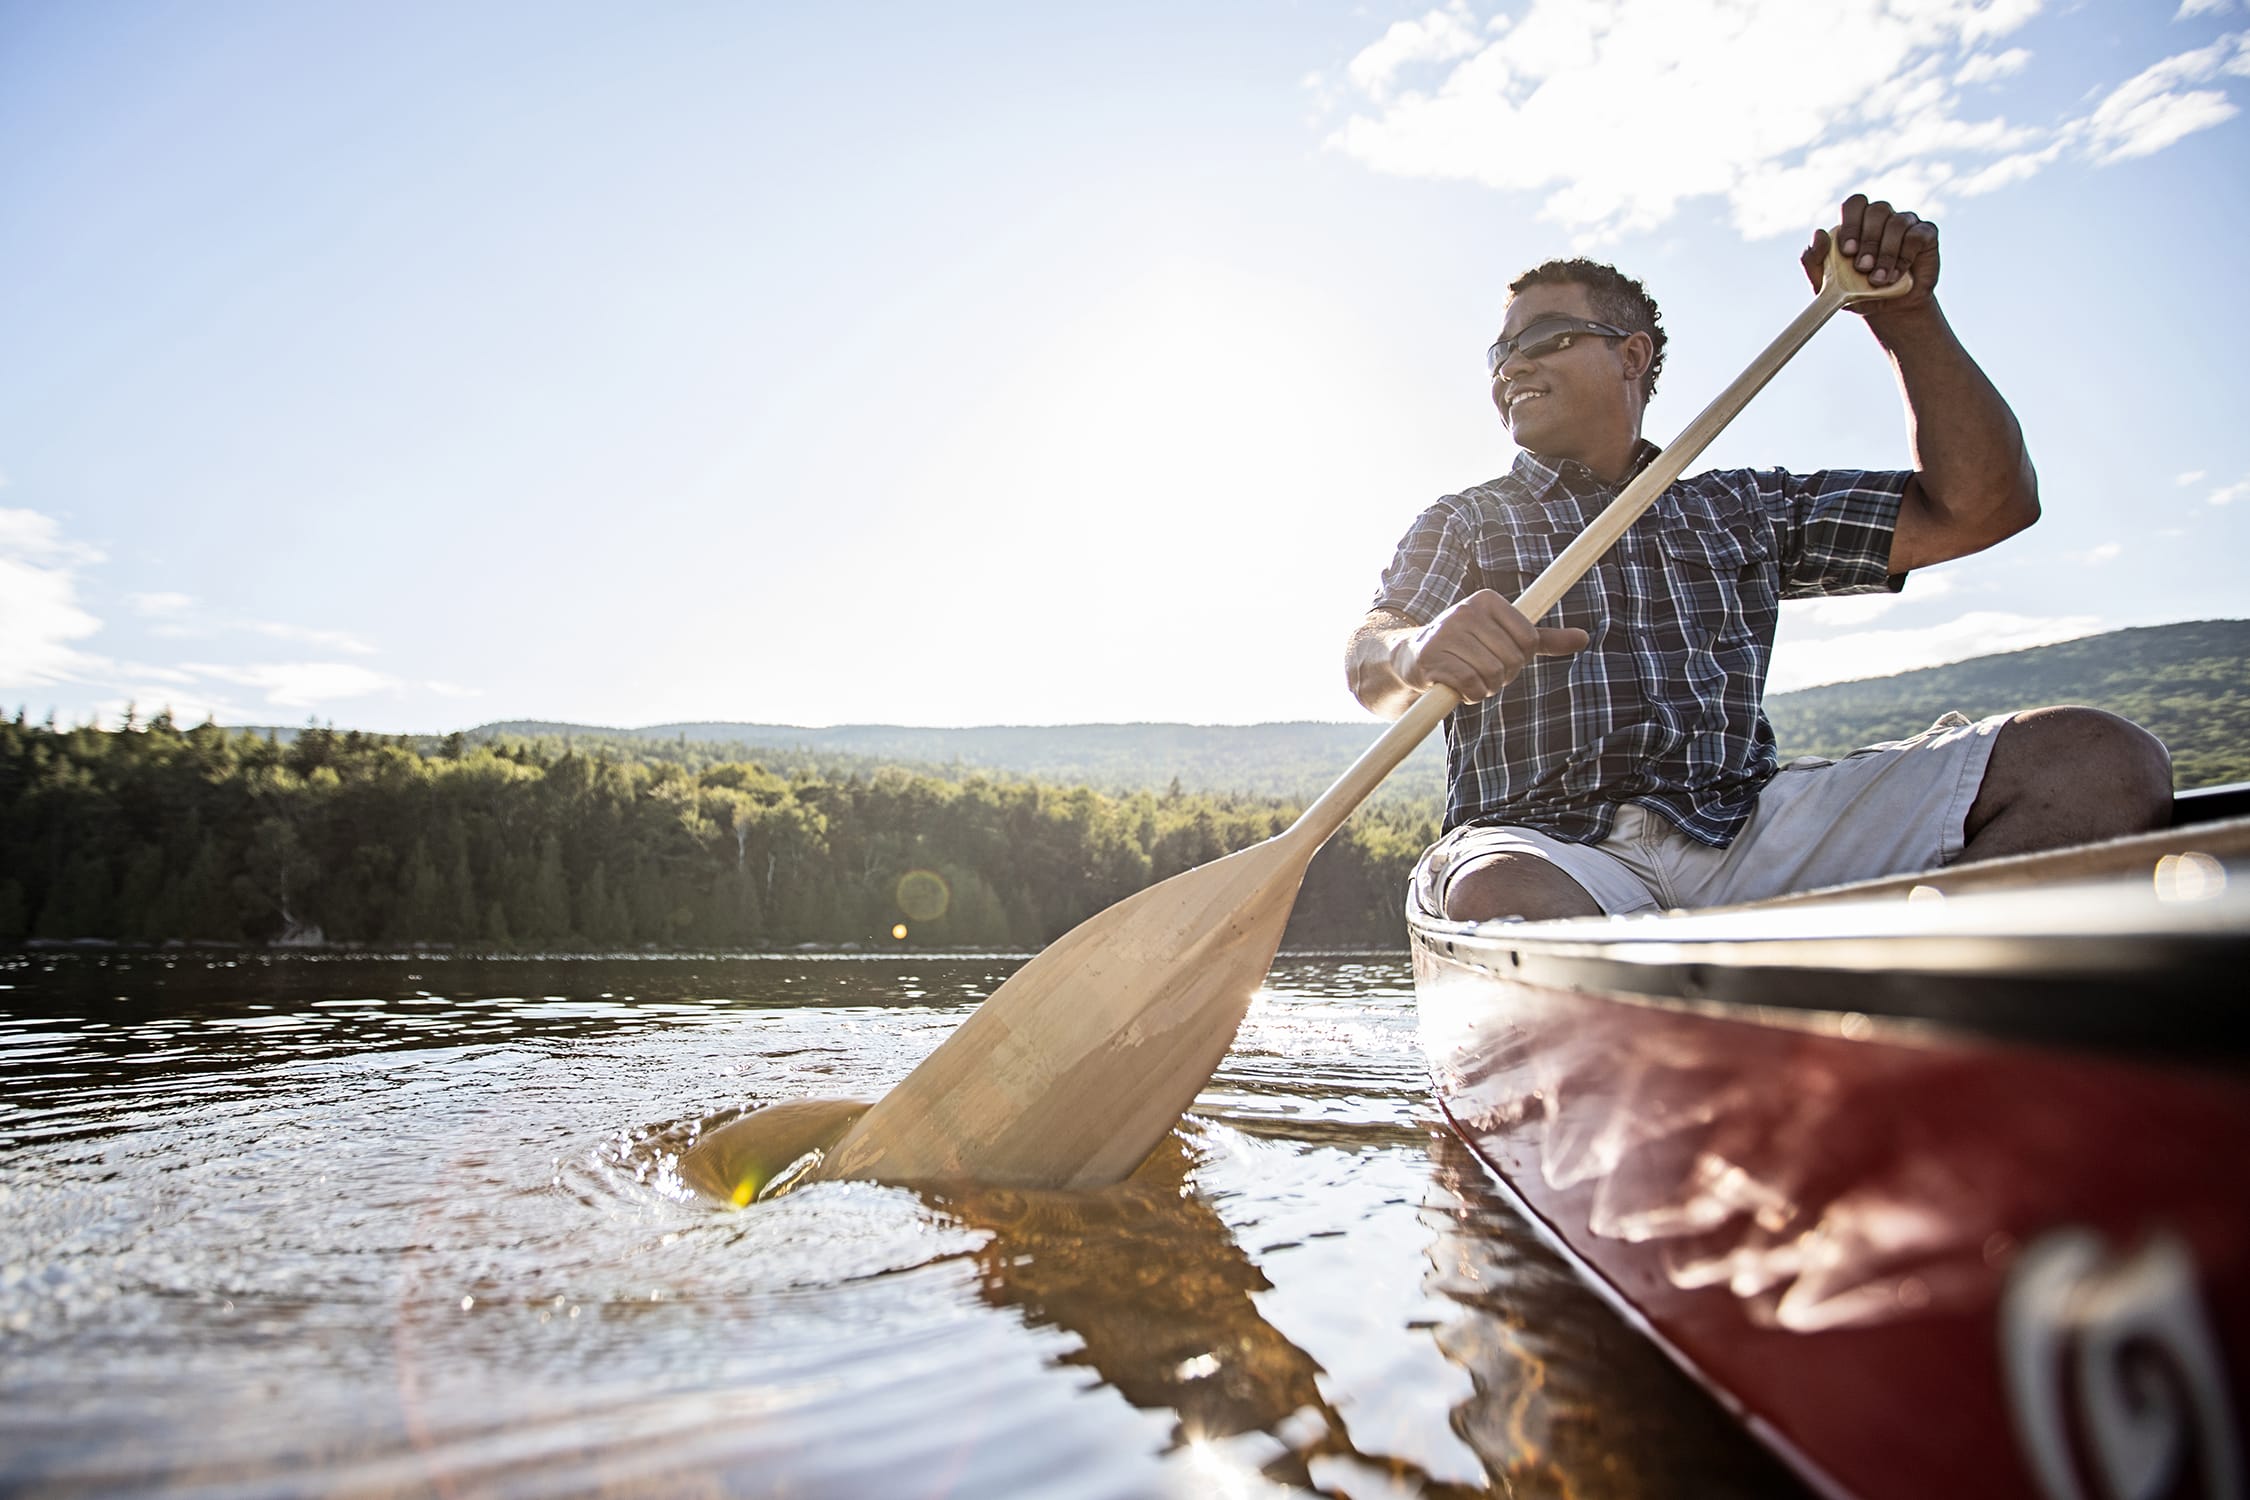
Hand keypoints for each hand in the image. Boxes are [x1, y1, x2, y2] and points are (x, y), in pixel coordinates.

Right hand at [1391, 590, 1588, 702]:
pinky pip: (1471, 685)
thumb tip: (1584, 637)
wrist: (1410, 658)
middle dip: (1502, 677)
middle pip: (1512, 660)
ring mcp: (1446, 633)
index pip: (1529, 640)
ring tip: (1469, 680)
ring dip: (1485, 688)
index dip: (1520, 659)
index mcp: (1487, 600)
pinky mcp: (1431, 657)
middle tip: (1483, 673)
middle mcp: (1466, 610)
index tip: (1501, 657)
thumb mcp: (1504, 638)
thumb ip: (1544, 640)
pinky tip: (1459, 689)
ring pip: (1492, 674)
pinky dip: (1471, 695)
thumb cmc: (1466, 648)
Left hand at [1802, 193, 1938, 316]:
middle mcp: (1882, 217)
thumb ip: (1813, 260)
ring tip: (1878, 280)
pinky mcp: (1926, 235)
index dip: (1851, 223)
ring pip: (1898, 223)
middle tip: (1862, 268)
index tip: (1847, 251)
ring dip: (1886, 254)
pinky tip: (1896, 276)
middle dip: (1868, 241)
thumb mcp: (1826, 284)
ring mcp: (1906, 223)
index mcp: (1857, 222)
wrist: (1887, 309)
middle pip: (1877, 210)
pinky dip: (1905, 257)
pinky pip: (1917, 235)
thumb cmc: (1854, 292)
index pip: (1854, 204)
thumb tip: (1819, 233)